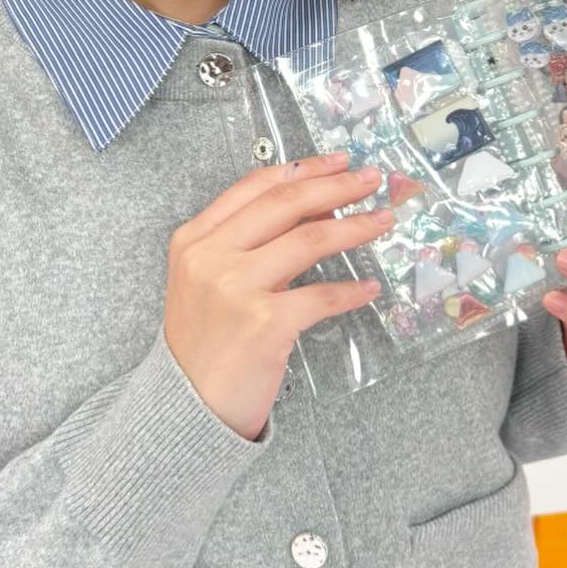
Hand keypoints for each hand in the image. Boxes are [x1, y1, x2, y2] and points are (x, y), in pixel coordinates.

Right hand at [164, 152, 392, 440]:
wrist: (185, 406)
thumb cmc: (202, 343)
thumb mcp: (207, 281)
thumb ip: (249, 245)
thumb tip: (317, 211)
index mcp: (194, 239)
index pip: (254, 187)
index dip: (303, 169)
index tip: (337, 161)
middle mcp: (211, 256)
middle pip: (286, 204)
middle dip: (336, 186)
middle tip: (371, 179)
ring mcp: (236, 288)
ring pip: (309, 240)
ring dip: (354, 227)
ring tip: (381, 221)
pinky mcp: (264, 323)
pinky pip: (321, 296)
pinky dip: (351, 291)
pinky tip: (369, 288)